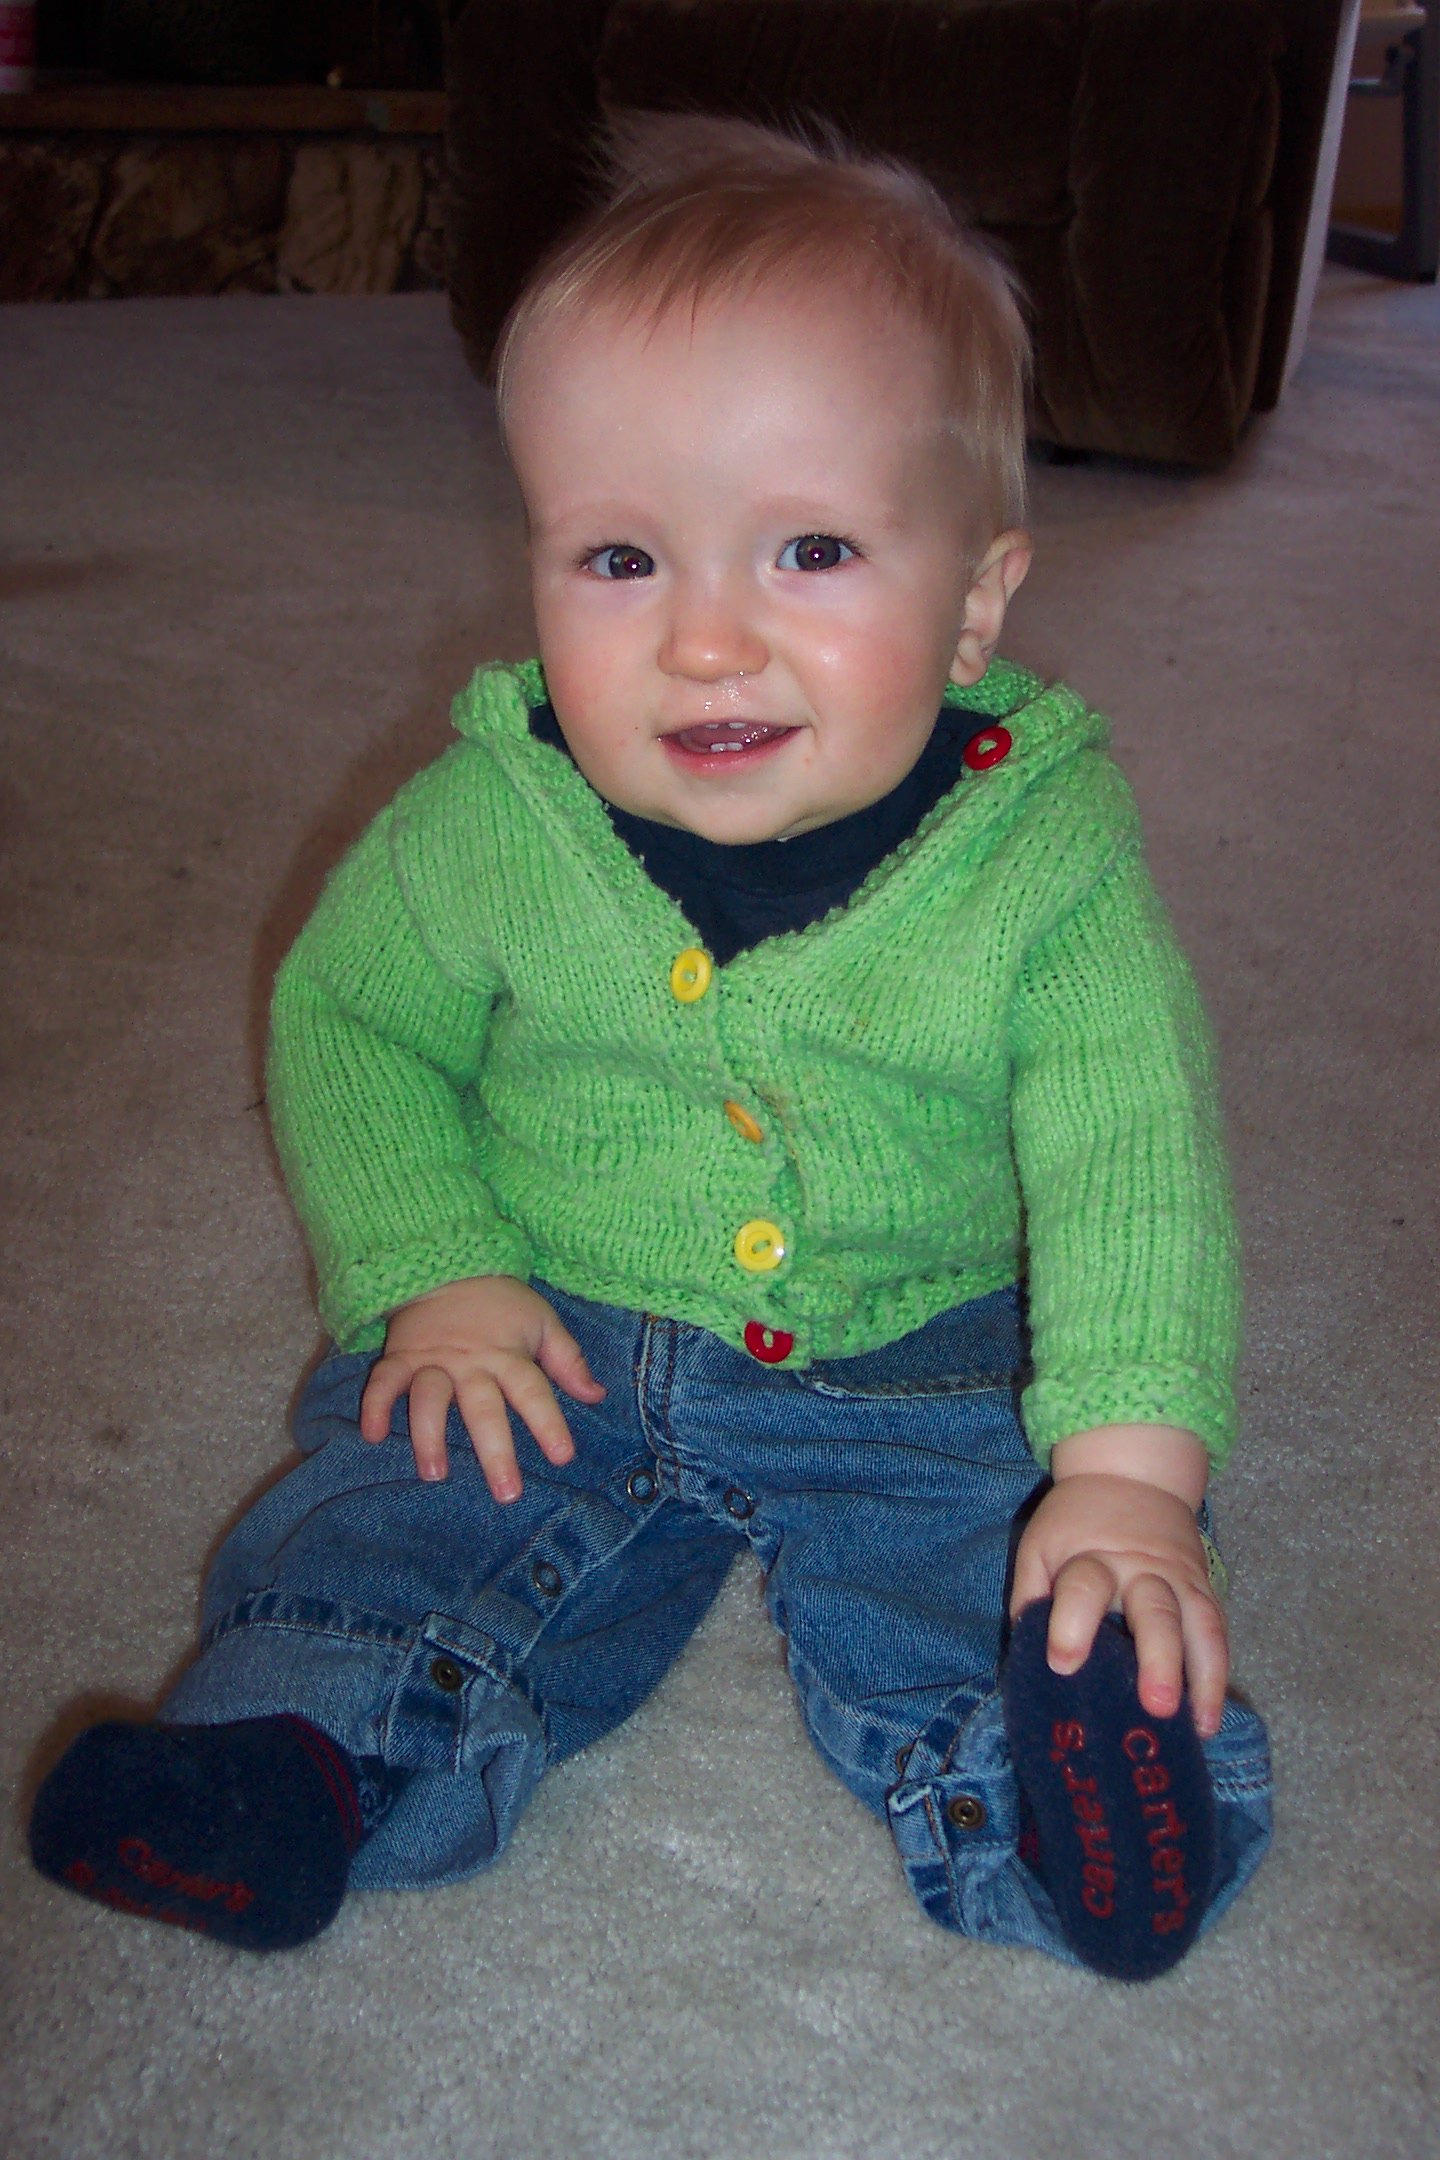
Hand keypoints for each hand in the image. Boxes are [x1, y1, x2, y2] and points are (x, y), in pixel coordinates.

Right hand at [359, 1275, 605, 1498]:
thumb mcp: (543, 1322)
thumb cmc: (501, 1303)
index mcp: (509, 1356)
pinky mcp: (401, 1356)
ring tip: (434, 1473)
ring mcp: (433, 1361)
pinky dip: (375, 1405)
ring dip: (429, 1435)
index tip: (563, 1456)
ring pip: (430, 1399)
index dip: (548, 1423)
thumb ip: (568, 1361)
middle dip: (495, 1450)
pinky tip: (373, 1435)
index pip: (533, 1392)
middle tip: (506, 1492)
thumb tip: (597, 1395)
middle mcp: (471, 1364)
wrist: (448, 1265)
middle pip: (483, 1409)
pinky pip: (383, 1380)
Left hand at [1009, 1425, 1226, 1737]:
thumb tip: (1028, 1661)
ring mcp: (1181, 1581)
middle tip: (1156, 1706)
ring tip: (1196, 1729)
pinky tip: (1208, 1720)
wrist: (1132, 1473)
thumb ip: (1031, 1597)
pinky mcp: (1205, 1590)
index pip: (1084, 1590)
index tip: (1062, 1663)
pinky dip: (1217, 1676)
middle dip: (1159, 1660)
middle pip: (1156, 1614)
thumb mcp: (1039, 1545)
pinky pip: (1217, 1634)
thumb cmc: (1076, 1522)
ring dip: (1202, 1678)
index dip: (1070, 1626)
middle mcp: (1143, 1571)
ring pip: (1200, 1627)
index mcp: (1093, 1558)